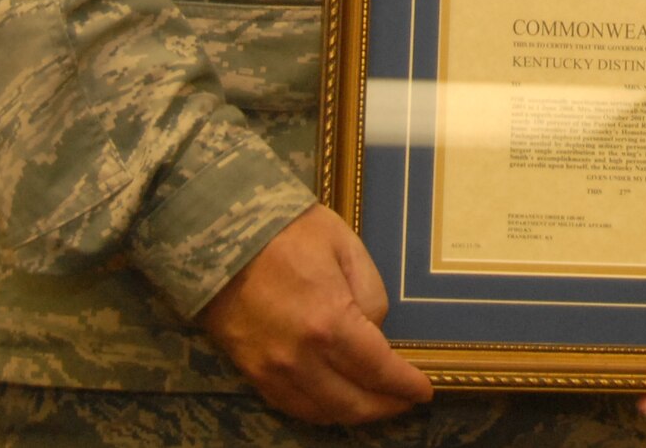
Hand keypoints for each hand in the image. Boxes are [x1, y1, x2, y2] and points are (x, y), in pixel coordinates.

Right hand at [199, 205, 433, 424]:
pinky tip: (336, 400)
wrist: (221, 233)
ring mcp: (272, 370)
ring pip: (322, 412)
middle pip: (353, 403)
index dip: (405, 385)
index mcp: (330, 322)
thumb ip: (371, 294)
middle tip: (405, 400)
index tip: (424, 391)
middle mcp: (301, 358)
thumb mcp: (346, 246)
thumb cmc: (289, 231)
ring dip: (354, 414)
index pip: (378, 370)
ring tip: (375, 402)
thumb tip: (376, 332)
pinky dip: (320, 410)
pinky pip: (291, 406)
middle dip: (386, 406)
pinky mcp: (251, 373)